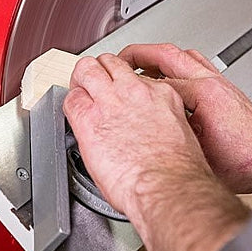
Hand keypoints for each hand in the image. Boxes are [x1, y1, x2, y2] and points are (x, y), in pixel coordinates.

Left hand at [63, 52, 212, 219]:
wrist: (166, 187)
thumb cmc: (177, 173)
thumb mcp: (181, 134)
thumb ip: (162, 121)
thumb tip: (150, 128)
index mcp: (161, 95)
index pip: (134, 77)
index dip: (123, 86)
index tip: (120, 97)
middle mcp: (135, 91)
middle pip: (109, 63)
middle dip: (99, 72)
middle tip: (93, 85)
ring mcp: (111, 101)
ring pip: (87, 69)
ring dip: (81, 79)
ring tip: (79, 90)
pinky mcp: (89, 119)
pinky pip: (71, 99)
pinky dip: (70, 103)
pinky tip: (74, 113)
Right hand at [117, 43, 251, 193]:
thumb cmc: (245, 161)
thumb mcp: (196, 152)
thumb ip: (171, 134)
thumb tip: (146, 128)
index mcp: (203, 93)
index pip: (156, 81)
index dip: (133, 85)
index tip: (117, 88)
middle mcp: (211, 82)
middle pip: (167, 55)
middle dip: (139, 54)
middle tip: (119, 60)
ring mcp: (219, 82)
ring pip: (182, 56)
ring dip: (158, 57)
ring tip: (139, 64)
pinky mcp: (224, 89)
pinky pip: (194, 65)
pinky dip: (176, 66)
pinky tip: (168, 78)